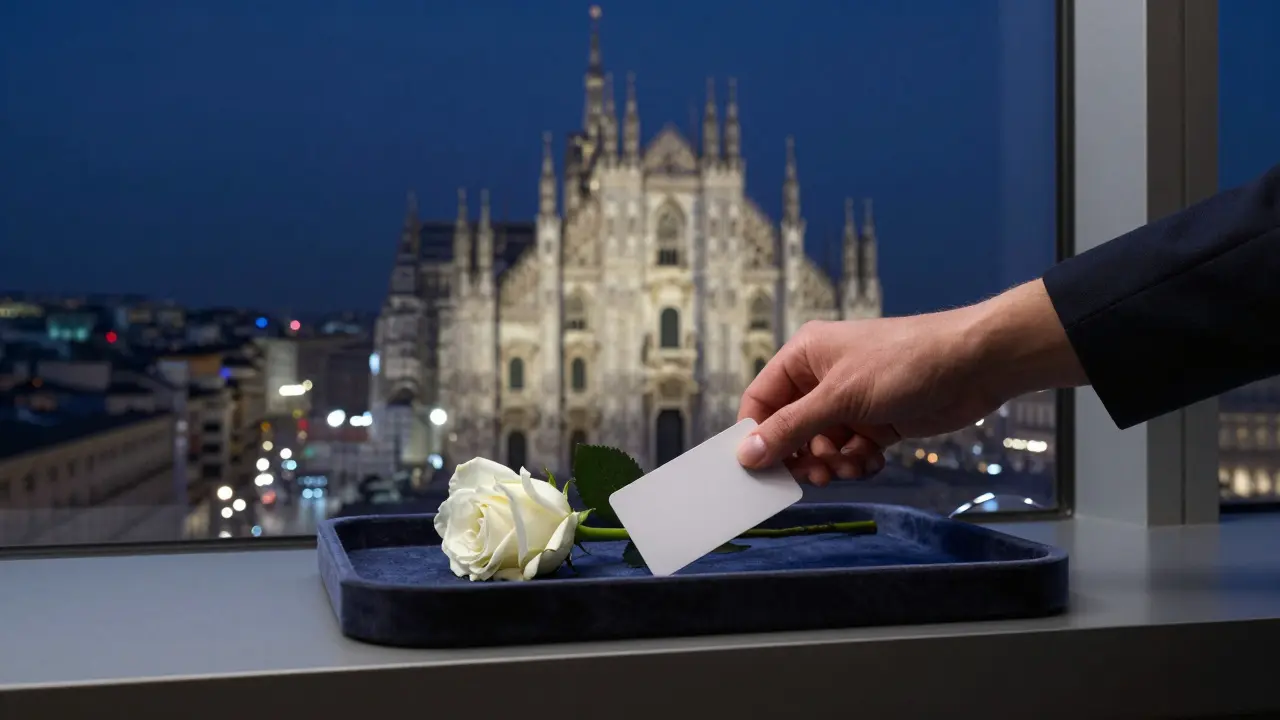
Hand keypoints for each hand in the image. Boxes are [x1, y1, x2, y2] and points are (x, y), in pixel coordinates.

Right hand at [735, 279, 1086, 484]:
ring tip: (852, 467)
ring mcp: (850, 402)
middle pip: (790, 428)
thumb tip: (747, 454)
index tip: (758, 470)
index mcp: (804, 357)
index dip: (757, 435)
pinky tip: (873, 460)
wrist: (974, 365)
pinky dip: (857, 462)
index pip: (761, 400)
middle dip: (800, 455)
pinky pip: (851, 451)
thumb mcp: (840, 397)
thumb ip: (791, 427)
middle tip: (816, 476)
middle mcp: (822, 378)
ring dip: (832, 463)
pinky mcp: (876, 421)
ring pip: (821, 445)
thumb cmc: (903, 363)